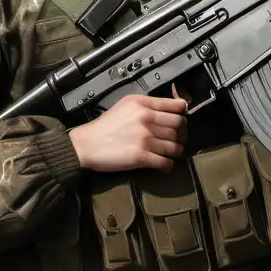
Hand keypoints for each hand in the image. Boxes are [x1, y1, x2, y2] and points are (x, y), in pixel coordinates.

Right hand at [68, 87, 187, 172]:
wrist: (87, 144)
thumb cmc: (106, 125)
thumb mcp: (126, 105)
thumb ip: (147, 105)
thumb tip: (170, 109)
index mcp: (143, 104)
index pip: (177, 107)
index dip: (183, 115)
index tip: (181, 122)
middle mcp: (146, 119)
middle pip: (180, 126)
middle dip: (182, 135)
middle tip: (178, 140)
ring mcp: (144, 138)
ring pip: (175, 146)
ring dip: (176, 152)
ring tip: (170, 153)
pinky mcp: (141, 156)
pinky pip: (166, 162)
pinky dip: (168, 165)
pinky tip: (164, 165)